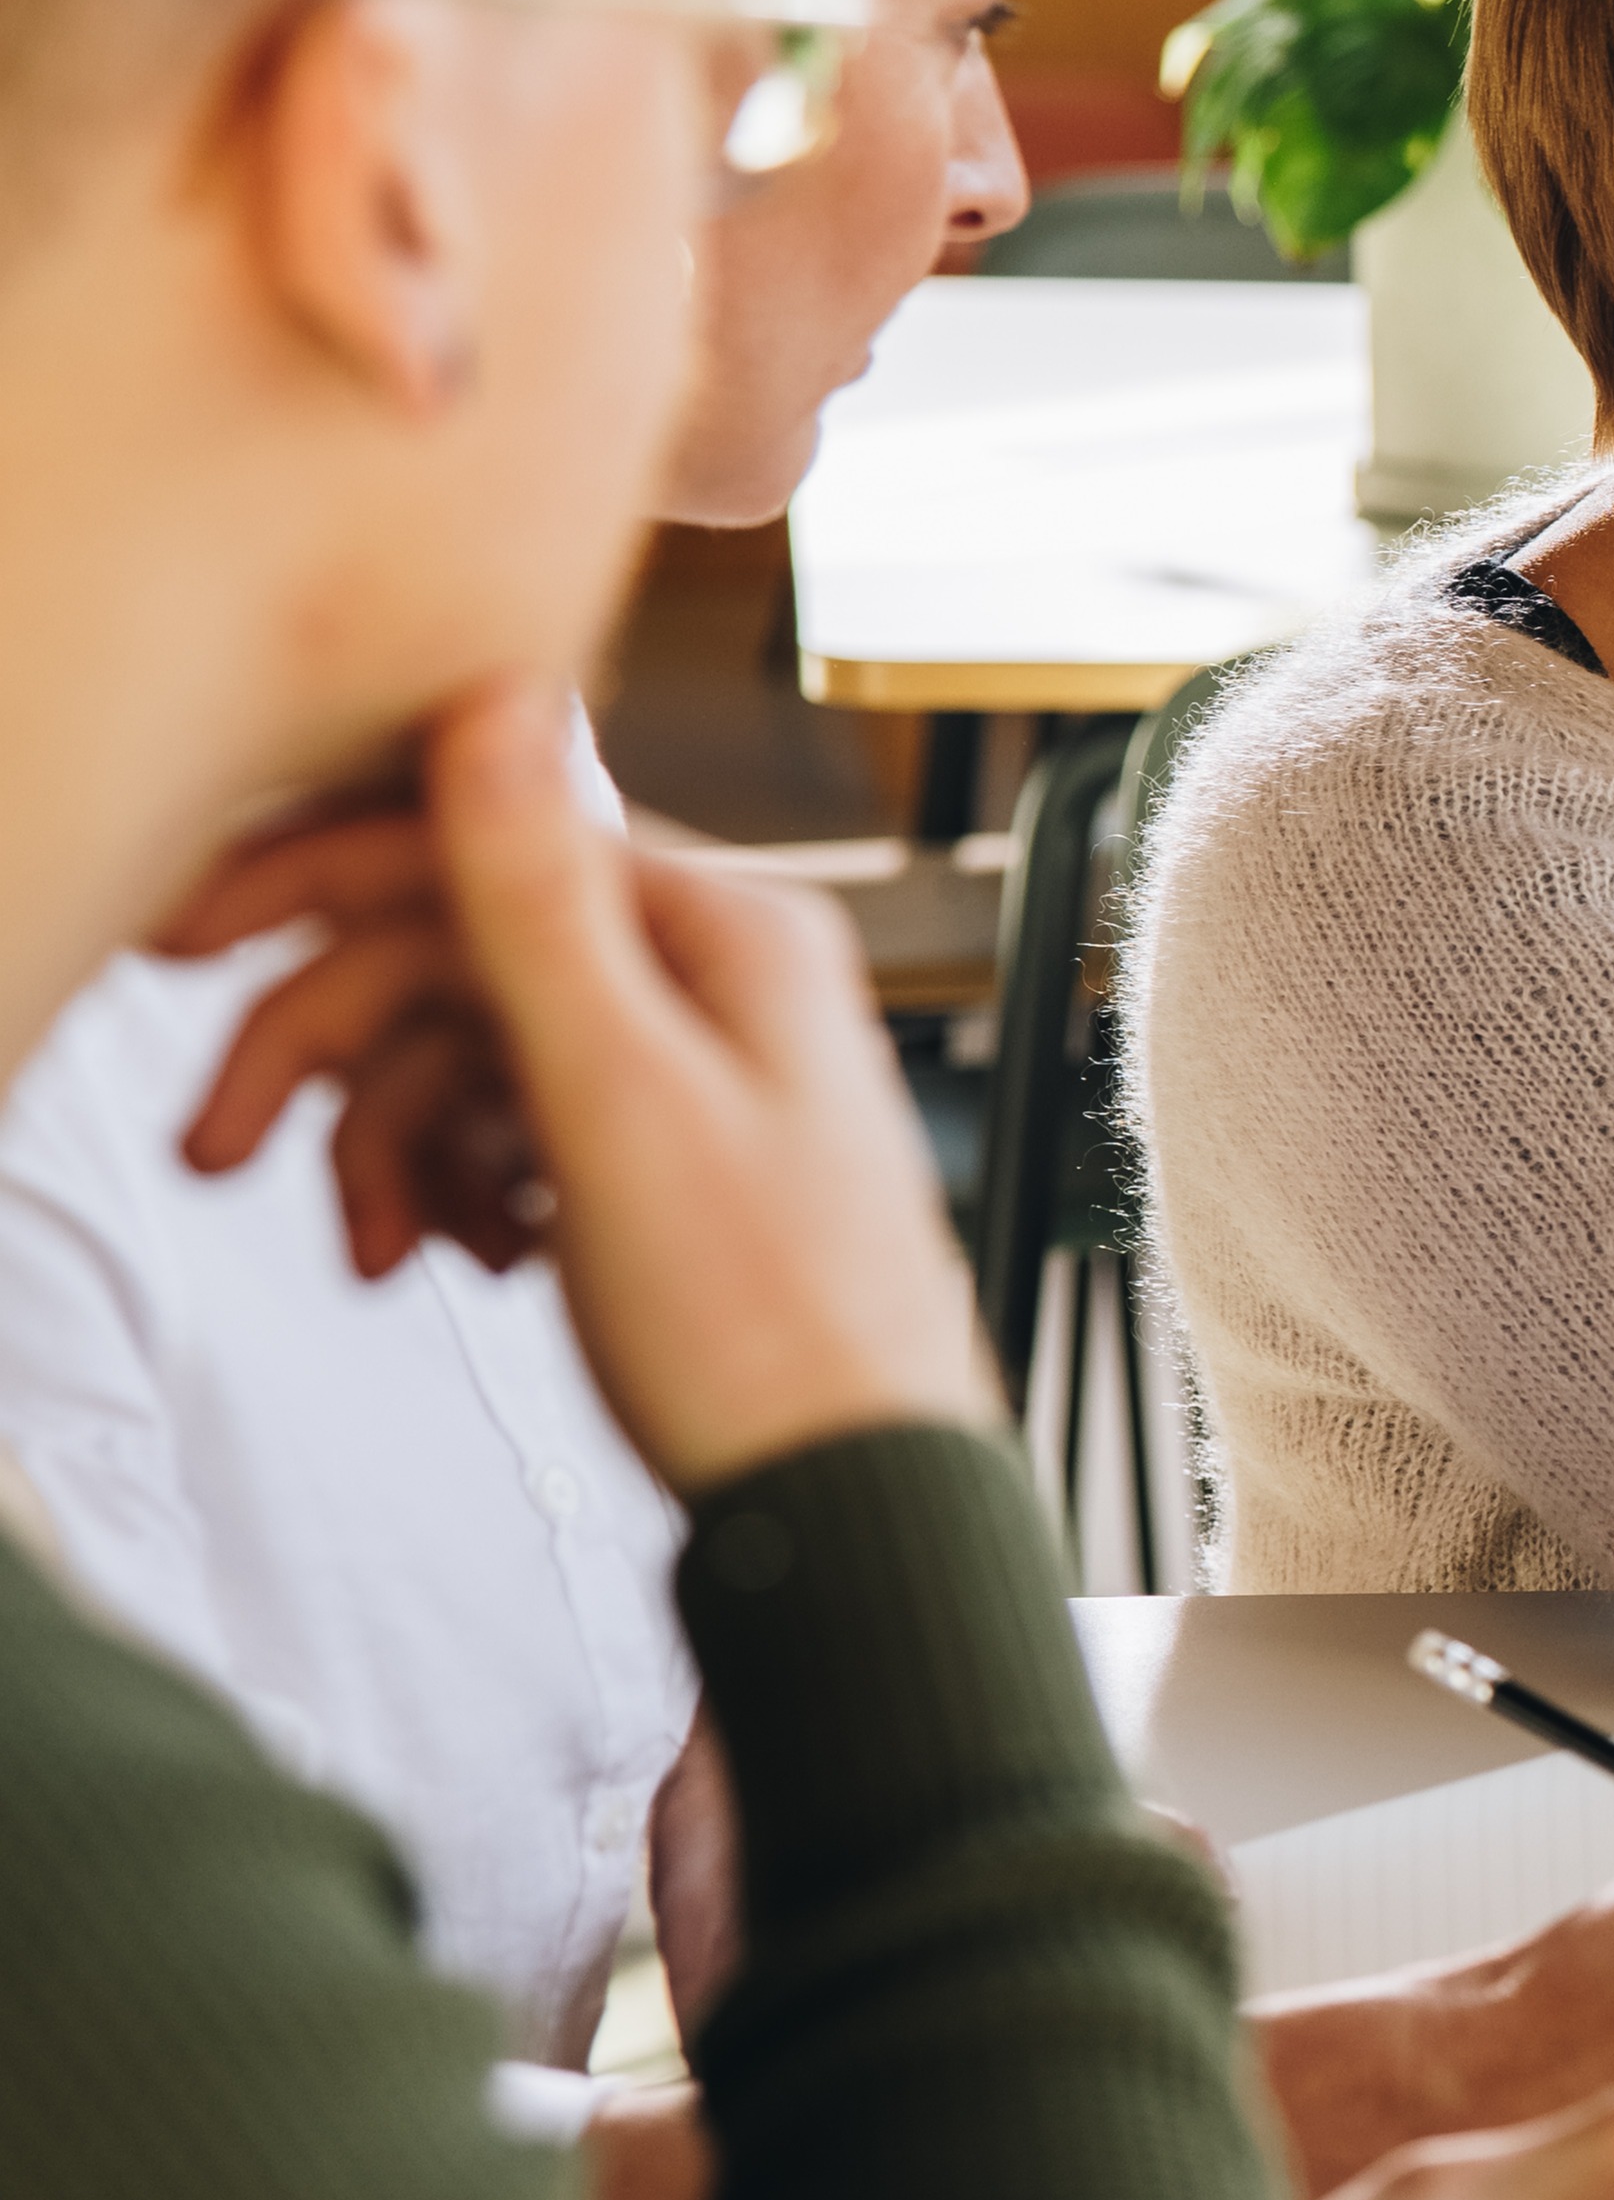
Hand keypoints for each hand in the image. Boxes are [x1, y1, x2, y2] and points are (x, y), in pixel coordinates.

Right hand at [161, 680, 987, 1482]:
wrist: (850, 1505)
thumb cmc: (763, 1326)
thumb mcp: (620, 1095)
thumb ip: (541, 897)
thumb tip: (505, 694)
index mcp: (724, 933)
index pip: (472, 843)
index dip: (312, 887)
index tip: (176, 947)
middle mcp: (721, 979)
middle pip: (455, 959)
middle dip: (330, 1058)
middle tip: (215, 1151)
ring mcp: (701, 1072)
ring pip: (472, 1053)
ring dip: (394, 1146)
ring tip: (379, 1252)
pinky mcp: (675, 1161)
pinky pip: (519, 1130)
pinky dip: (466, 1189)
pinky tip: (478, 1261)